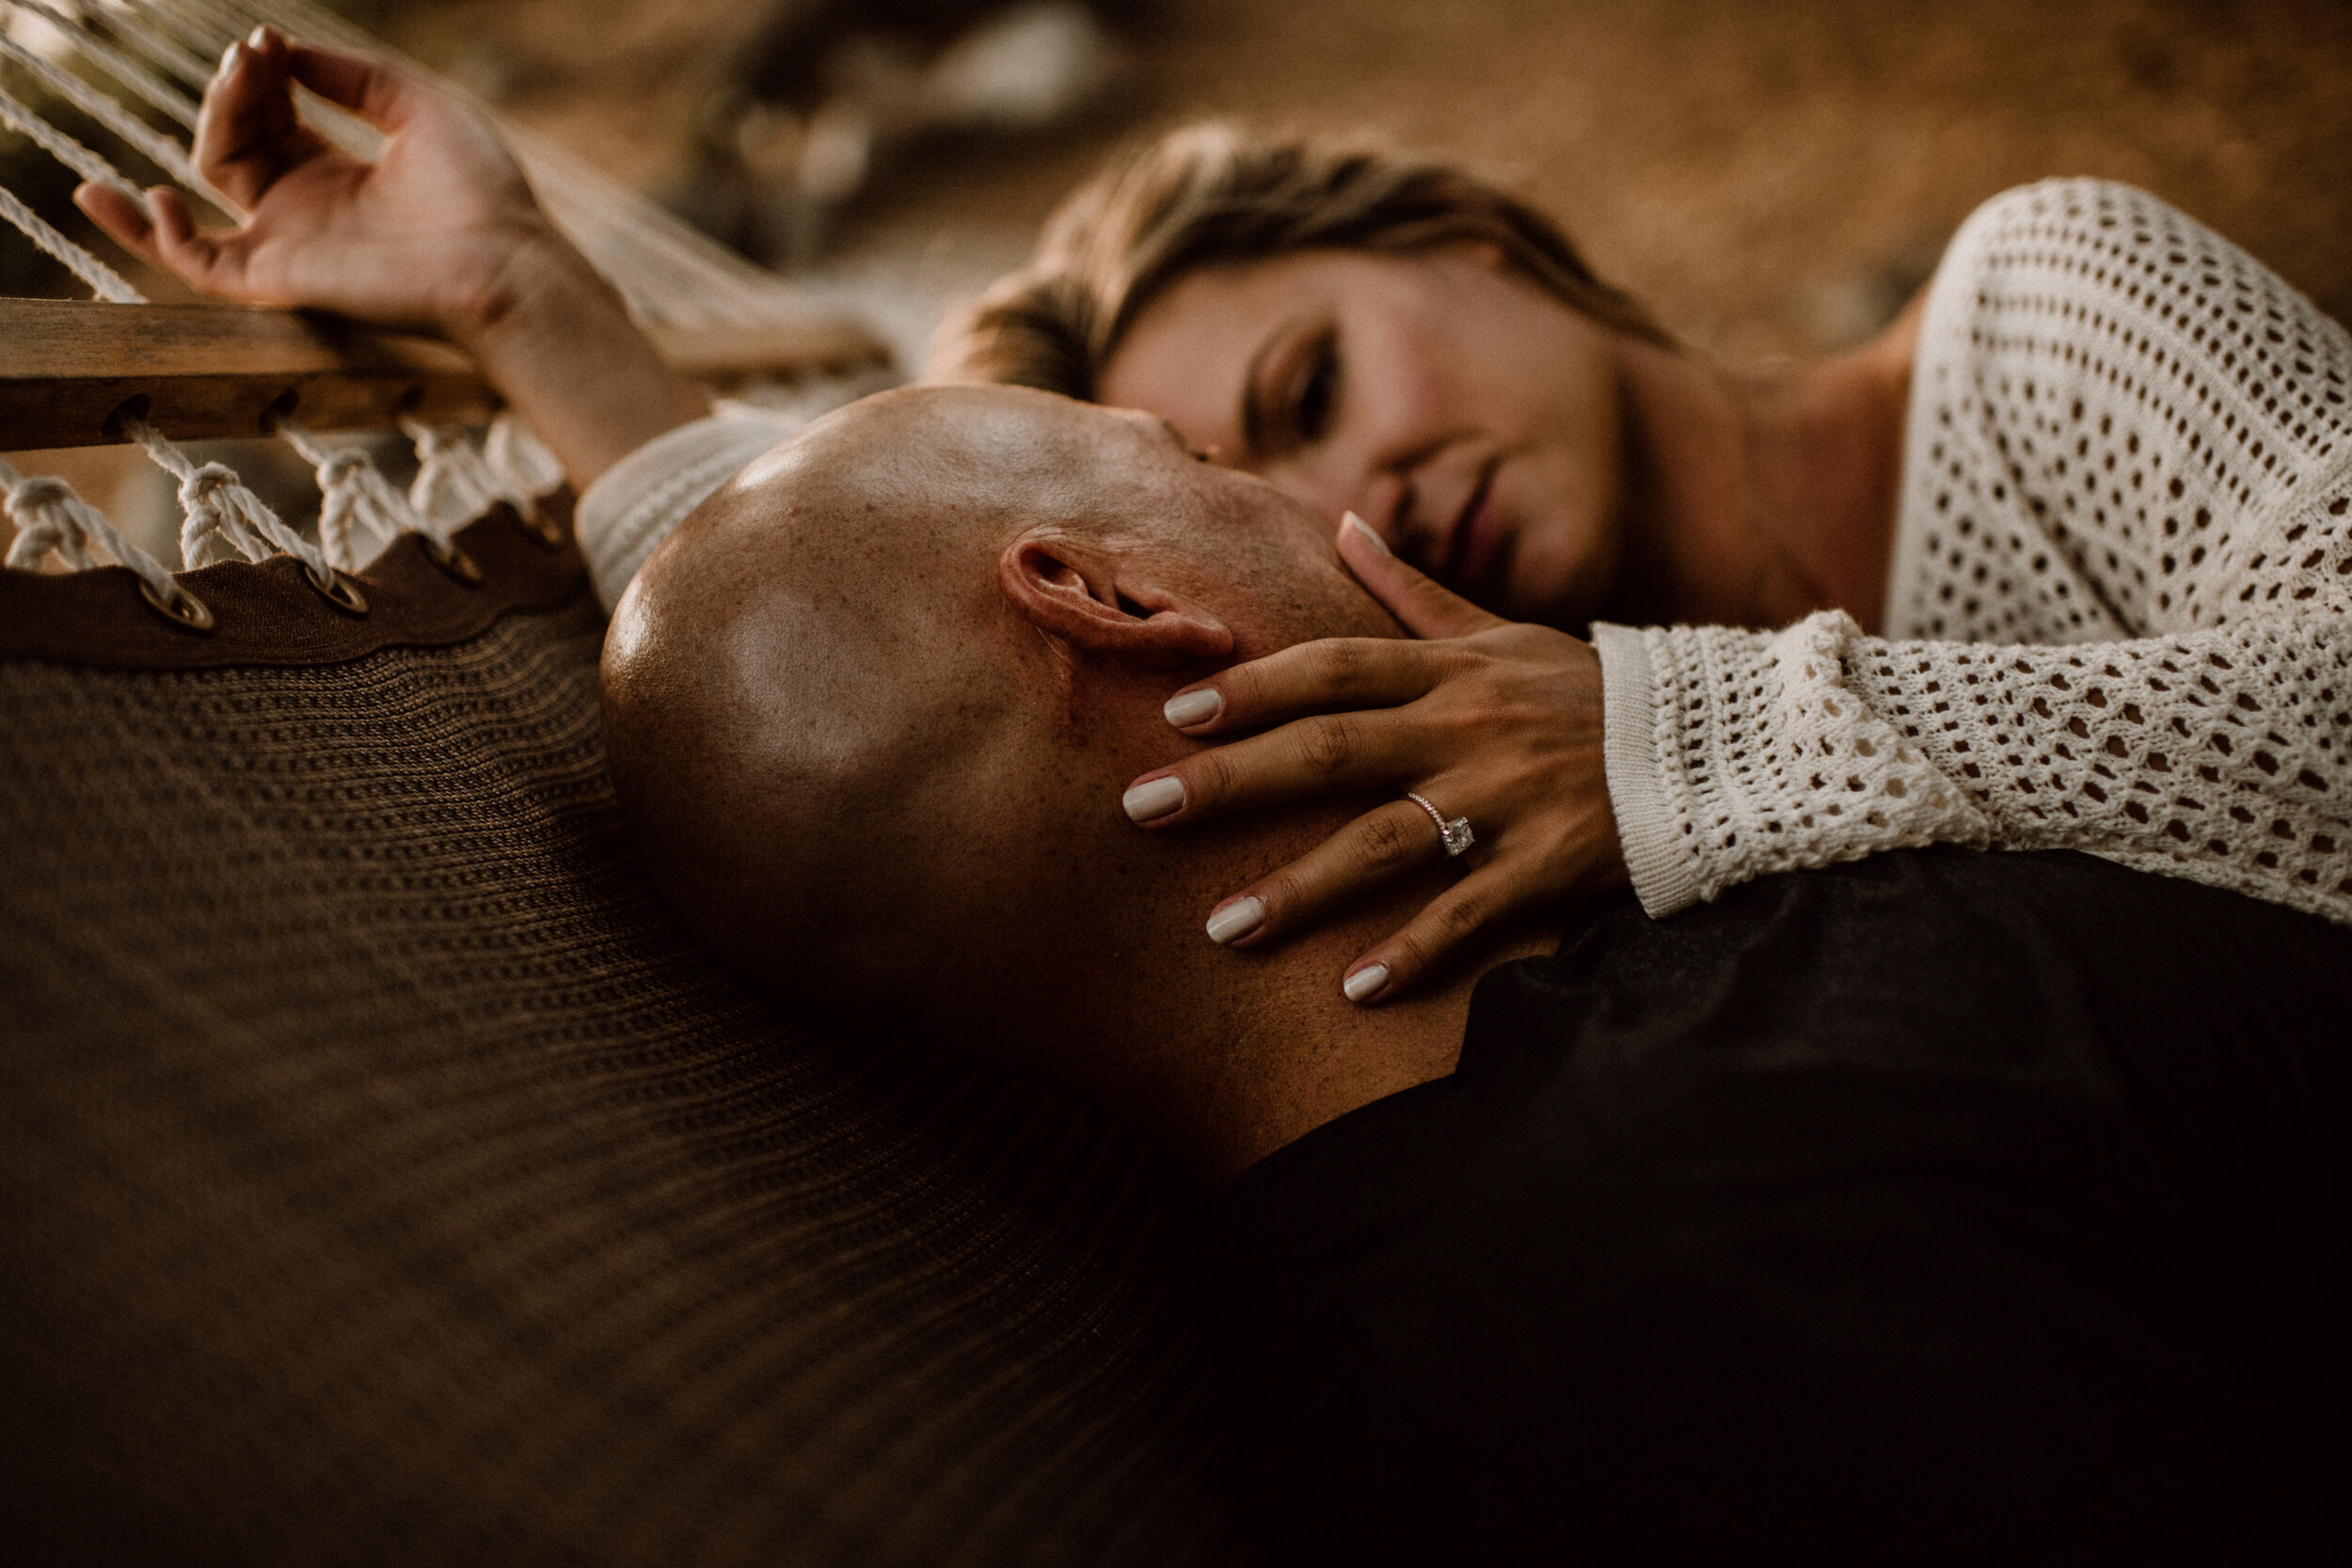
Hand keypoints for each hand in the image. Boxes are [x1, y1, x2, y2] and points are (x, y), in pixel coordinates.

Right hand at [76, 27, 707, 487]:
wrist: (504, 262)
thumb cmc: (481, 192)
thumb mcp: (416, 107)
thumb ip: (350, 75)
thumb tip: (282, 50)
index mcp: (339, 175)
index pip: (267, 117)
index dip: (257, 74)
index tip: (265, 40)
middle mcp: (307, 211)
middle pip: (233, 140)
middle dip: (236, 91)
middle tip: (254, 57)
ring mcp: (291, 246)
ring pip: (206, 186)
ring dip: (206, 127)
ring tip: (231, 86)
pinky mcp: (282, 279)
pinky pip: (198, 264)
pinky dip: (158, 235)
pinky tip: (155, 196)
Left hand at [1122, 515, 1625, 1003]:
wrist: (1719, 745)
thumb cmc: (1589, 691)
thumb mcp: (1503, 632)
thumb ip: (1412, 593)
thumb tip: (1343, 525)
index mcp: (1450, 671)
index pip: (1332, 668)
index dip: (1250, 688)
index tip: (1174, 714)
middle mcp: (1467, 729)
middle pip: (1330, 750)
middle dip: (1230, 781)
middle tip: (1140, 810)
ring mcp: (1508, 799)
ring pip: (1385, 842)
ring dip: (1298, 888)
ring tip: (1219, 928)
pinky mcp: (1550, 866)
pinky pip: (1470, 913)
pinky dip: (1413, 952)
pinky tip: (1352, 990)